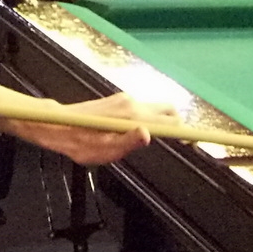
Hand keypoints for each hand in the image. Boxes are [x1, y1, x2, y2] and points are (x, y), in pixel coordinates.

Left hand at [12, 93, 178, 165]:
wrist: (58, 125)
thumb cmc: (79, 142)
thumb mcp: (103, 151)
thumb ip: (128, 143)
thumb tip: (148, 135)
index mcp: (132, 115)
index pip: (169, 120)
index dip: (184, 131)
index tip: (193, 141)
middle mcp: (132, 103)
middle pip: (169, 110)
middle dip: (176, 125)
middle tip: (176, 144)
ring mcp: (126, 100)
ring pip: (157, 109)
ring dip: (161, 123)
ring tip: (152, 142)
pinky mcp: (120, 101)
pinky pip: (144, 109)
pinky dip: (150, 120)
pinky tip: (136, 134)